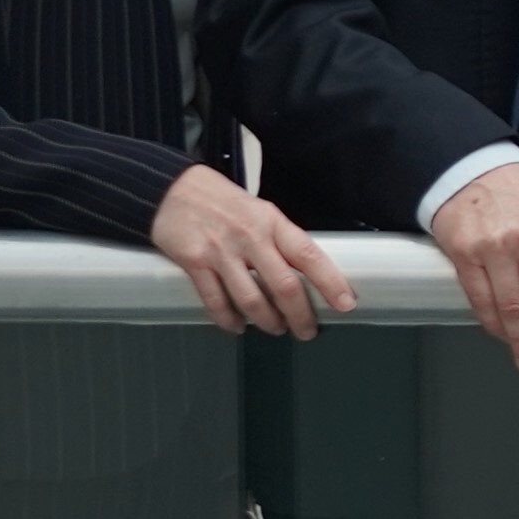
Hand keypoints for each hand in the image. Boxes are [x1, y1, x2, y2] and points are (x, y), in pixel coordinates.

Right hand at [148, 166, 357, 338]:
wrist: (172, 188)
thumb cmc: (221, 201)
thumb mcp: (259, 211)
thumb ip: (279, 239)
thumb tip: (306, 273)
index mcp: (272, 222)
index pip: (309, 255)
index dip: (331, 282)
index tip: (345, 303)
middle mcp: (250, 237)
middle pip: (284, 285)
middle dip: (300, 315)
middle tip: (307, 331)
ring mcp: (221, 251)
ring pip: (252, 299)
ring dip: (267, 322)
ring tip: (275, 328)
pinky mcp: (194, 262)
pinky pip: (216, 301)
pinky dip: (229, 320)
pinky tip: (237, 326)